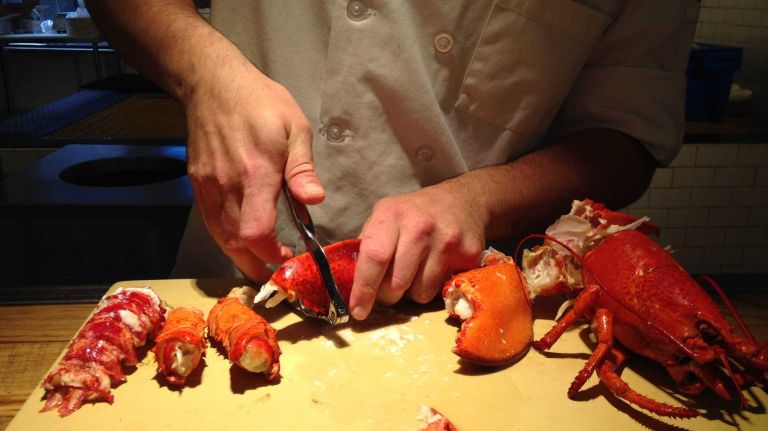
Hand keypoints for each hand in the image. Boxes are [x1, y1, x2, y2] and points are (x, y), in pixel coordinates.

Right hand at [184, 57, 324, 280]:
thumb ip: (302, 168)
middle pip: (235, 243)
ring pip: (219, 237)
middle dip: (257, 264)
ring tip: (262, 259)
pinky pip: (210, 221)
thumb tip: (315, 200)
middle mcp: (228, 185)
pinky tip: (241, 238)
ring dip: (240, 255)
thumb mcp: (295, 127)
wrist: (213, 84)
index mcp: (256, 174)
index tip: (288, 256)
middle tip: (277, 268)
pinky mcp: (198, 183)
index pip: (256, 231)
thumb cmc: (260, 102)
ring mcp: (209, 186)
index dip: (270, 253)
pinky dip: (225, 238)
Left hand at [349, 180, 487, 319]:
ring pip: (420, 294)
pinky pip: (441, 290)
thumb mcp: (386, 216)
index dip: (364, 288)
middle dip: (388, 295)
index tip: (358, 310)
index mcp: (392, 215)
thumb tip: (350, 281)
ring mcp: (446, 242)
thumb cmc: (416, 213)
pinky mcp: (467, 255)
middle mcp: (420, 227)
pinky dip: (433, 287)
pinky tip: (434, 268)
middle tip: (389, 287)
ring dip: (412, 292)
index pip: (374, 257)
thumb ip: (368, 244)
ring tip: (416, 272)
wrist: (464, 201)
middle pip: (396, 284)